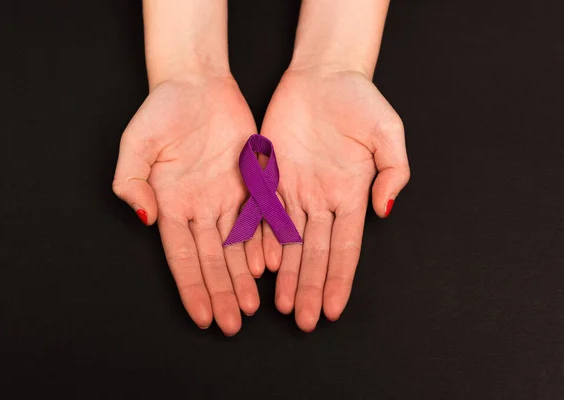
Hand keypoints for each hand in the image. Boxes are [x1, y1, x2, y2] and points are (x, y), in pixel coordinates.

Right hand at [113, 73, 264, 335]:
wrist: (197, 83)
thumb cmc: (163, 109)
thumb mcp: (136, 141)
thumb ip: (132, 180)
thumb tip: (144, 217)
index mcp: (171, 202)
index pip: (183, 255)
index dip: (193, 287)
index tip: (202, 316)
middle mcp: (200, 206)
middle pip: (213, 258)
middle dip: (222, 292)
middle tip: (233, 324)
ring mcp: (226, 196)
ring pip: (237, 245)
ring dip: (243, 277)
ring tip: (252, 306)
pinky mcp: (249, 182)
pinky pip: (259, 218)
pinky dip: (263, 243)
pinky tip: (268, 267)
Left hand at [261, 67, 409, 331]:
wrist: (324, 74)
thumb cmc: (360, 99)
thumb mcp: (388, 131)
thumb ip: (392, 170)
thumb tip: (384, 208)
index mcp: (351, 192)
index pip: (345, 246)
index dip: (338, 278)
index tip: (333, 308)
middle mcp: (322, 197)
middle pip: (314, 251)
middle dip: (310, 286)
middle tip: (304, 320)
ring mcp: (295, 188)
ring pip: (288, 239)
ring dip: (286, 273)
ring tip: (282, 304)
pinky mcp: (270, 173)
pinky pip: (264, 212)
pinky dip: (261, 239)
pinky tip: (260, 265)